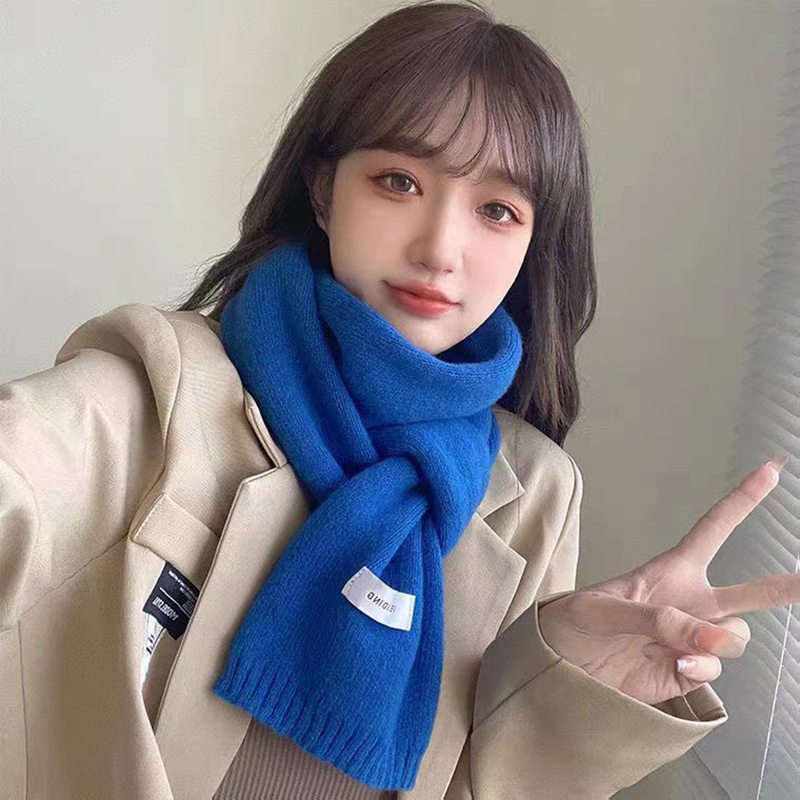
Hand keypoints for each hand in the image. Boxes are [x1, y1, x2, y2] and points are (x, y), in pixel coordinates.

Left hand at [538, 456, 797, 704]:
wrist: (557, 666)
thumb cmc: (572, 622)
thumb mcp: (602, 608)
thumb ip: (656, 618)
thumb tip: (713, 638)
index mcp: (670, 571)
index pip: (713, 529)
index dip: (741, 500)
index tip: (771, 470)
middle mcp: (689, 604)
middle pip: (751, 592)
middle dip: (788, 585)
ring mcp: (691, 640)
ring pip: (736, 638)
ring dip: (717, 642)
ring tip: (680, 649)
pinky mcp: (685, 673)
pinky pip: (714, 669)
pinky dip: (700, 670)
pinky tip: (674, 667)